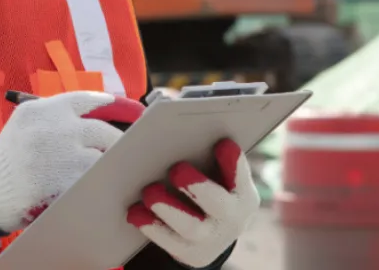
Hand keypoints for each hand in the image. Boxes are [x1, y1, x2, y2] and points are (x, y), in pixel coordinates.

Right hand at [0, 91, 143, 232]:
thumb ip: (55, 117)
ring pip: (102, 157)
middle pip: (103, 131)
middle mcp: (54, 127)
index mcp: (44, 110)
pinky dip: (98, 183)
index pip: (88, 99)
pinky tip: (100, 186)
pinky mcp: (65, 181)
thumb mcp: (25, 125)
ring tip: (111, 171)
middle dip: (115, 143)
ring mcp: (61, 154)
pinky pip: (92, 179)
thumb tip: (95, 119)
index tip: (129, 111)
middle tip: (124, 151)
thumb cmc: (7, 160)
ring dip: (108, 165)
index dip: (114, 104)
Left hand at [126, 139, 258, 267]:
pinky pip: (169, 241)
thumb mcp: (217, 177)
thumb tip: (176, 125)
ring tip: (149, 191)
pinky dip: (151, 226)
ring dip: (168, 207)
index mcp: (243, 194)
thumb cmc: (209, 191)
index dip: (234, 161)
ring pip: (191, 226)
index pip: (241, 175)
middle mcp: (232, 219)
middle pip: (218, 204)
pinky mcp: (189, 252)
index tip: (222, 143)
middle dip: (197, 186)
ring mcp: (211, 239)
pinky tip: (135, 212)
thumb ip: (206, 157)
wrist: (213, 235)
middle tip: (176, 169)